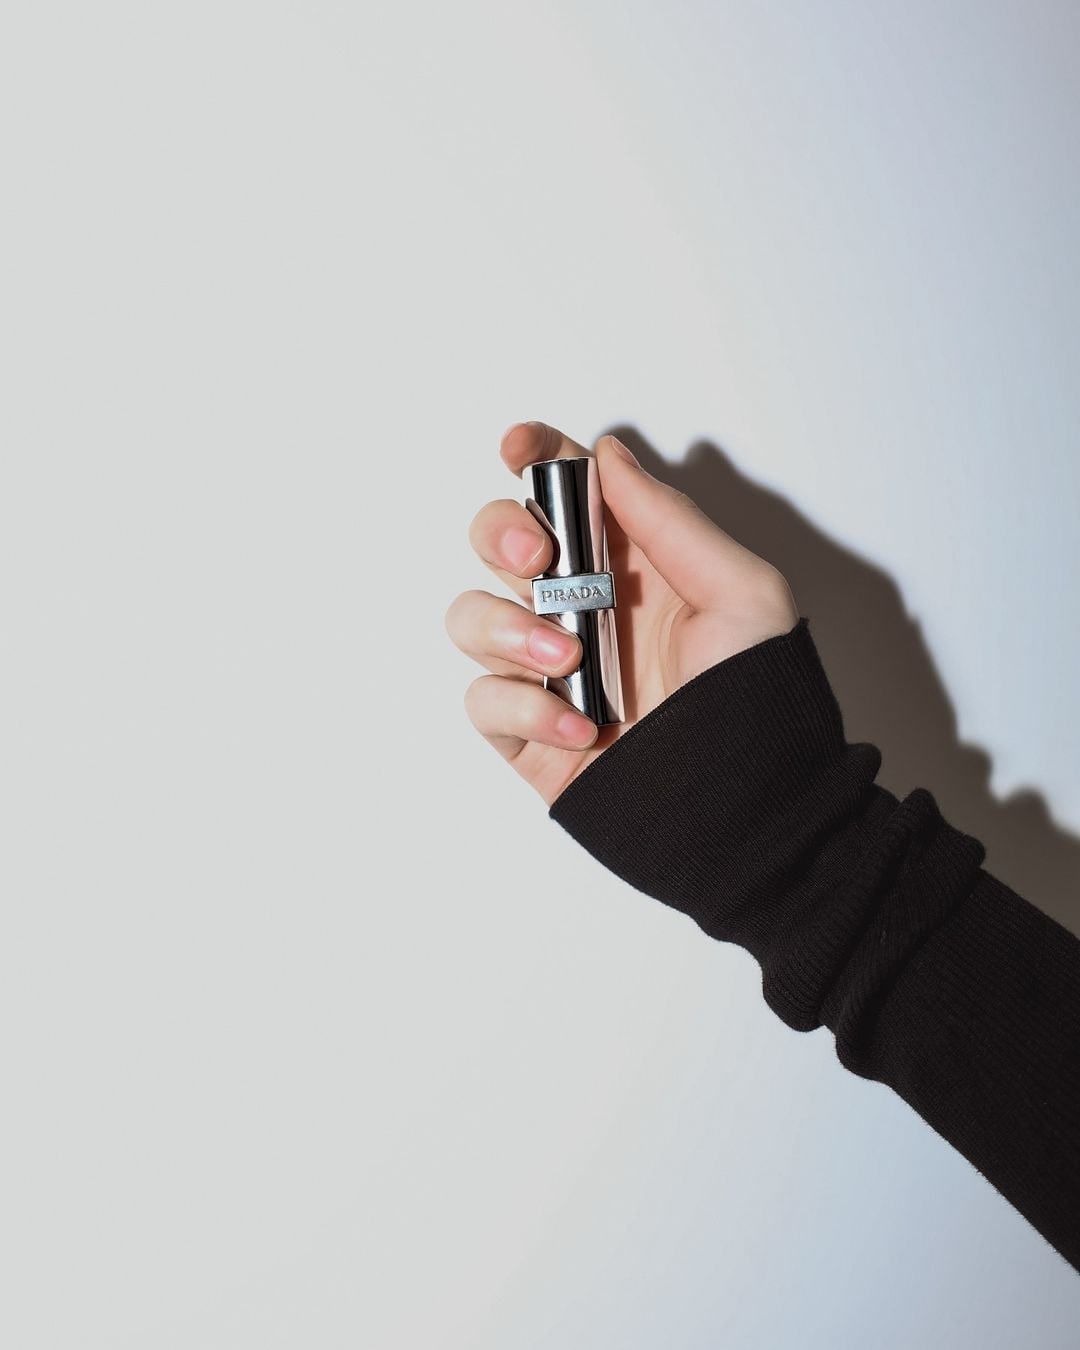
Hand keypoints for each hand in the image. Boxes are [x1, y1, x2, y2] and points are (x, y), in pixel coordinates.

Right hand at [445, 421, 798, 805]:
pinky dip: (522, 708)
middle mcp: (581, 606)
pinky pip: (483, 700)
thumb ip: (668, 520)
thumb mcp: (741, 593)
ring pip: (470, 616)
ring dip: (506, 628)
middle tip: (541, 559)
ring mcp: (548, 670)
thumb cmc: (760, 700)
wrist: (751, 815)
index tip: (516, 450)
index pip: (563, 489)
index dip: (531, 456)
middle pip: (495, 539)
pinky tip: (581, 730)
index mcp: (630, 561)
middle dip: (500, 532)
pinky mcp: (529, 733)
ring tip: (568, 661)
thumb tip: (607, 454)